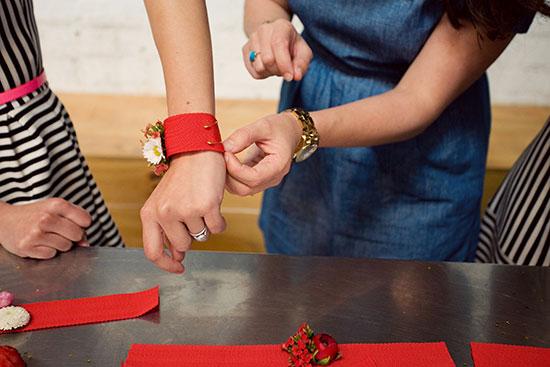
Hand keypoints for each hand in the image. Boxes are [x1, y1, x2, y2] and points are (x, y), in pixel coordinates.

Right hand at [0, 198, 90, 258]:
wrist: (5, 220)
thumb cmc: (35, 215)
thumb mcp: (55, 210)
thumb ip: (76, 221)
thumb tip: (86, 244)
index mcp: (56, 205)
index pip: (86, 220)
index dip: (82, 225)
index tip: (72, 223)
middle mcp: (46, 218)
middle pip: (77, 235)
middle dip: (72, 236)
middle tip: (58, 232)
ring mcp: (36, 233)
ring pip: (65, 246)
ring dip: (59, 245)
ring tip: (47, 237)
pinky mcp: (27, 246)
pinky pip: (51, 255)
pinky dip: (47, 251)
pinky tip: (39, 243)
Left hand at [140, 151, 226, 273]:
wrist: (196, 151)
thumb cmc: (182, 177)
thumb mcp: (165, 202)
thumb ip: (167, 229)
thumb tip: (178, 257)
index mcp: (149, 213)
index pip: (152, 252)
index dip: (166, 265)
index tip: (178, 268)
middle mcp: (164, 213)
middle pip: (183, 246)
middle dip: (191, 236)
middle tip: (193, 215)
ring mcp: (185, 210)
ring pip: (201, 236)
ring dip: (205, 223)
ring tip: (201, 202)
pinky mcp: (206, 205)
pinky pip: (217, 228)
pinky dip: (220, 221)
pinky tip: (214, 203)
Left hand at [223, 112, 301, 195]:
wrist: (290, 132)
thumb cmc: (280, 128)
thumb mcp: (263, 126)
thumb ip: (243, 135)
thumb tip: (224, 147)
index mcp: (278, 166)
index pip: (253, 178)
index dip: (235, 168)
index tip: (226, 153)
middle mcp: (273, 178)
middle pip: (245, 189)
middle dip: (229, 176)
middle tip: (222, 156)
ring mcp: (266, 181)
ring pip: (241, 190)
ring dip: (228, 178)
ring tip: (224, 158)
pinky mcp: (258, 180)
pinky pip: (241, 184)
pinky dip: (231, 176)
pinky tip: (228, 161)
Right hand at [243, 19, 312, 80]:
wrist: (275, 36)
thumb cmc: (291, 45)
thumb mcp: (303, 52)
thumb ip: (302, 64)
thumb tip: (296, 76)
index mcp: (281, 26)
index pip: (278, 45)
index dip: (284, 64)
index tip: (289, 76)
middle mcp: (264, 30)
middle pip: (268, 59)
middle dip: (278, 70)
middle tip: (285, 69)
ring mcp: (252, 39)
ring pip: (259, 67)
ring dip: (271, 72)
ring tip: (276, 65)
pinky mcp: (245, 50)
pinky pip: (254, 72)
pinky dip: (264, 74)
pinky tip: (268, 67)